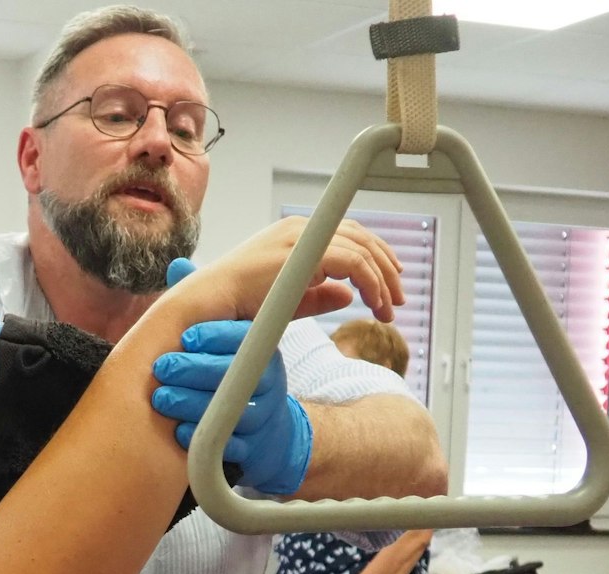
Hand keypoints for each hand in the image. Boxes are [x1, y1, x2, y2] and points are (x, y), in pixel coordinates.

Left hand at [151, 260, 313, 494]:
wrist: (269, 433)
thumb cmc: (236, 377)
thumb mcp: (225, 340)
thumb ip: (202, 306)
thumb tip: (176, 265)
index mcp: (261, 349)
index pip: (242, 338)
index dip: (214, 336)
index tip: (186, 337)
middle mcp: (268, 380)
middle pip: (234, 373)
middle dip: (194, 370)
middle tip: (162, 370)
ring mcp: (263, 415)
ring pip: (230, 410)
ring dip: (193, 406)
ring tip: (163, 400)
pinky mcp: (255, 447)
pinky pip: (230, 446)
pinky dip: (203, 442)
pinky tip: (180, 433)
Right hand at [158, 215, 403, 327]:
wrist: (211, 305)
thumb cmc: (240, 306)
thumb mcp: (290, 299)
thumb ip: (321, 295)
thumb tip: (349, 296)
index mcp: (295, 234)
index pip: (348, 233)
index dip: (376, 254)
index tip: (390, 281)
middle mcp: (300, 228)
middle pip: (362, 237)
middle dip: (387, 268)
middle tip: (398, 299)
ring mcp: (302, 237)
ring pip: (362, 250)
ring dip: (383, 281)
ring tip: (389, 310)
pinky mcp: (304, 254)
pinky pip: (354, 263)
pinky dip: (371, 284)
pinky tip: (374, 305)